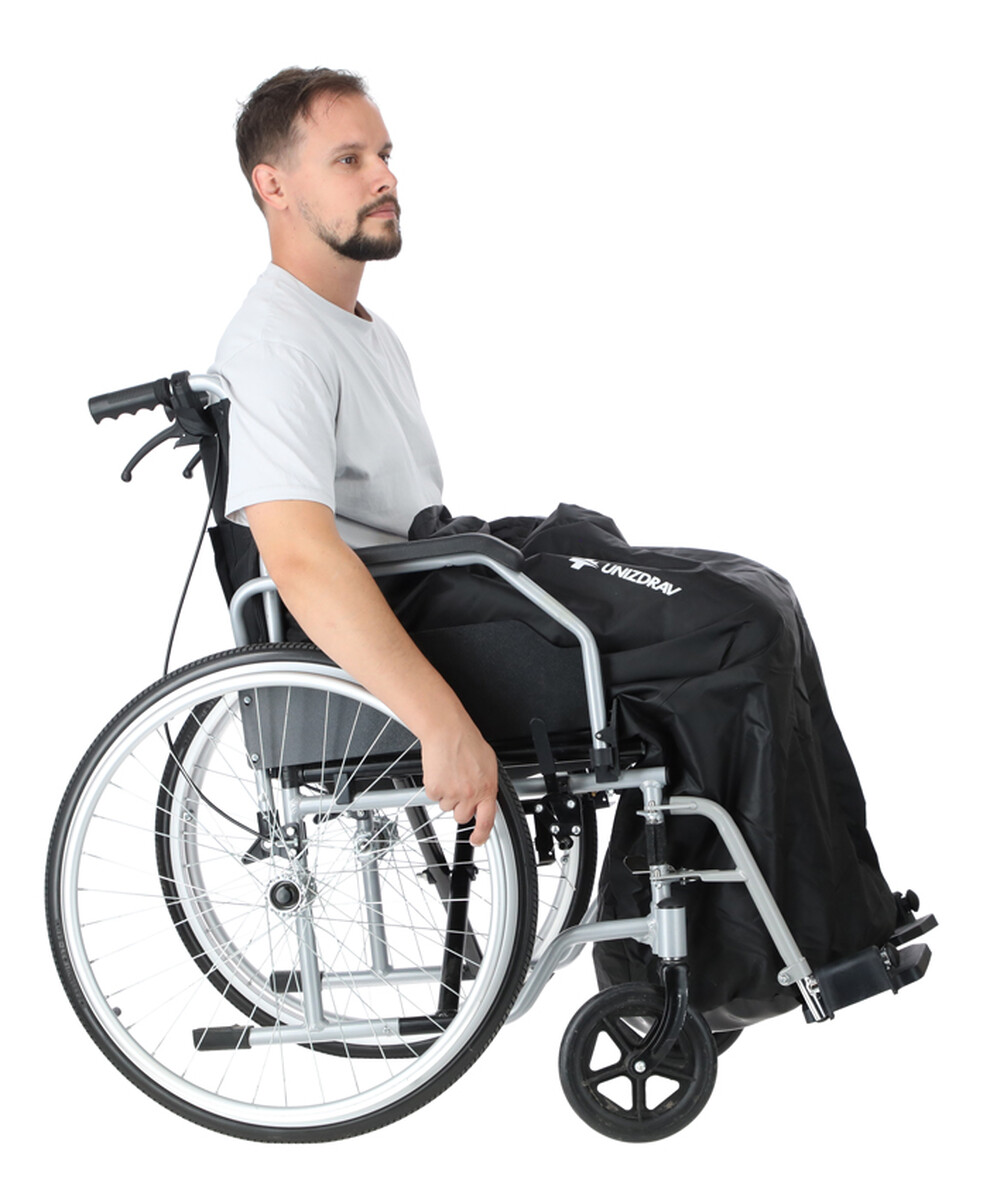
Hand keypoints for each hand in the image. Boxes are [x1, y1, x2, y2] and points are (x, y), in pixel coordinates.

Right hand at [420, 720, 497, 846]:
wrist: (447, 731)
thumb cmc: (467, 742)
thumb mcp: (488, 765)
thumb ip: (487, 785)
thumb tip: (486, 798)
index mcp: (487, 789)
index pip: (487, 821)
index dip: (481, 835)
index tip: (477, 840)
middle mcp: (470, 794)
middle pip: (462, 817)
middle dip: (459, 806)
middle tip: (459, 788)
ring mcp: (452, 793)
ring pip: (446, 807)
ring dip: (447, 795)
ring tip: (450, 774)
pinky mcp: (435, 789)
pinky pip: (434, 797)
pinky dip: (435, 786)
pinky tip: (441, 772)